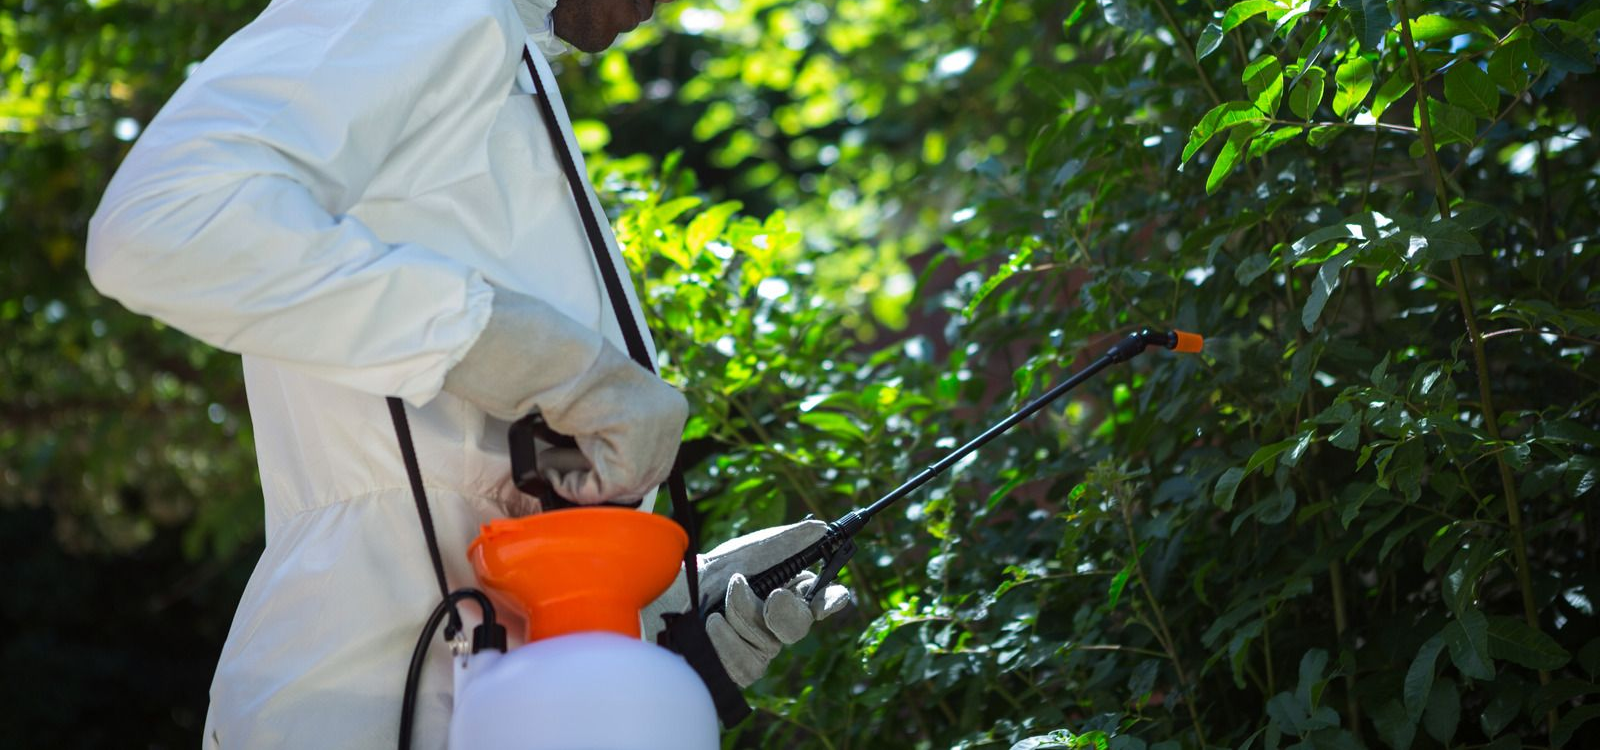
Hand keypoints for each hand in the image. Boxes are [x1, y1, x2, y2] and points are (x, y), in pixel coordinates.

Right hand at [442, 288, 686, 503]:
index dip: (615, 470)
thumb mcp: (612, 409)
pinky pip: (603, 490)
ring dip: (582, 482)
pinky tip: (553, 471)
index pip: (654, 457)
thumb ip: (621, 437)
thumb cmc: (575, 376)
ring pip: (623, 487)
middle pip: (643, 476)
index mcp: (672, 407)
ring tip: (553, 469)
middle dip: (600, 480)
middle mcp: (672, 423)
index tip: (583, 469)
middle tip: (563, 473)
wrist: (559, 362)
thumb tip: (607, 471)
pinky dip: (573, 486)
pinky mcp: (633, 457)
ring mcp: (657, 439)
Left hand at [644, 520, 851, 686]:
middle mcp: (775, 624)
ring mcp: (758, 651)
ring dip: (743, 617)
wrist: (657, 601)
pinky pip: (747, 663)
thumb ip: (782, 543)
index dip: (832, 600)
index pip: (821, 601)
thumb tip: (821, 528)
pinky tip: (710, 628)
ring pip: (770, 644)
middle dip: (787, 611)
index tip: (831, 596)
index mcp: (785, 591)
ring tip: (716, 606)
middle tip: (773, 597)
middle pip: (800, 627)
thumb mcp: (742, 553)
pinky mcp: (737, 673)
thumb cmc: (701, 575)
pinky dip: (727, 641)